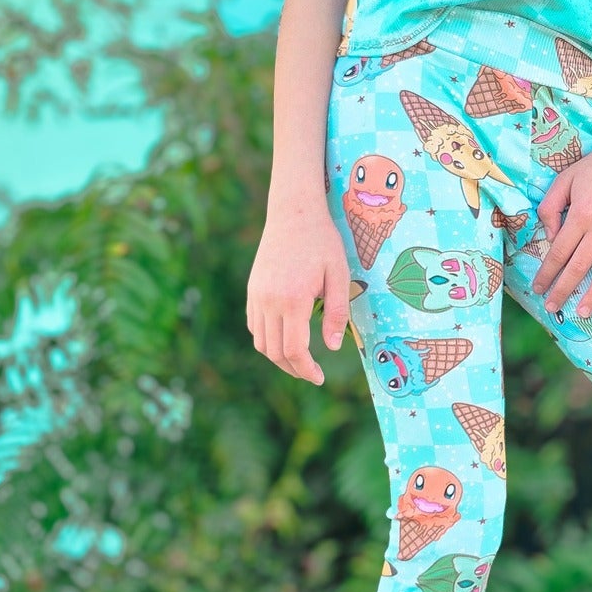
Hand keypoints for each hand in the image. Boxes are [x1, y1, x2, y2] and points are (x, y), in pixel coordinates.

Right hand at [246, 203, 351, 383]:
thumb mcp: (339, 276)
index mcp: (293, 299)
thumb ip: (336, 313)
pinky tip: (284, 339)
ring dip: (278, 357)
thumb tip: (332, 347)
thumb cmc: (322, 242)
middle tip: (312, 374)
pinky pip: (254, 325)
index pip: (294, 350)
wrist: (293, 213)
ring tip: (299, 361)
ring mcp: (256, 296)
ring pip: (261, 342)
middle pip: (274, 352)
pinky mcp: (252, 290)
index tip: (319, 378)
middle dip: (293, 369)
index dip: (306, 370)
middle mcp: (269, 301)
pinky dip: (267, 340)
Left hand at [529, 132, 591, 319]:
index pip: (558, 252)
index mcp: (581, 214)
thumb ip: (550, 208)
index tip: (538, 289)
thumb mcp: (563, 180)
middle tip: (553, 307)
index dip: (547, 273)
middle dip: (563, 289)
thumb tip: (550, 238)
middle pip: (580, 266)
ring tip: (583, 311)